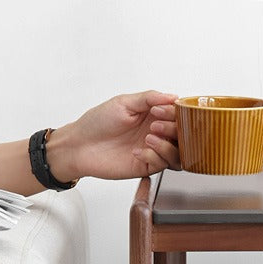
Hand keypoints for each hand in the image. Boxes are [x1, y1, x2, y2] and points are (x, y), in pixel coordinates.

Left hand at [47, 91, 180, 181]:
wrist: (80, 146)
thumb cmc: (97, 123)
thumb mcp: (124, 102)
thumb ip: (150, 98)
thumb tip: (174, 97)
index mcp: (153, 115)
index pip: (178, 115)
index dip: (176, 113)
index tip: (162, 110)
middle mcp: (156, 133)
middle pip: (183, 135)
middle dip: (173, 129)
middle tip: (154, 126)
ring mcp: (152, 151)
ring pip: (178, 153)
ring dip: (167, 145)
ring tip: (148, 138)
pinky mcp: (146, 166)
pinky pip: (162, 165)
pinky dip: (154, 157)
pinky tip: (137, 152)